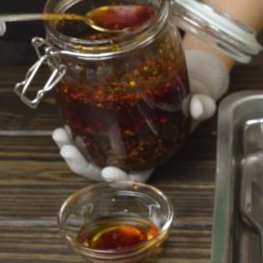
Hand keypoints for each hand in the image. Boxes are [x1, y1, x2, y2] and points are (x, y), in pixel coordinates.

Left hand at [55, 49, 230, 181]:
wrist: (185, 83)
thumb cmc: (192, 96)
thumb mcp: (201, 99)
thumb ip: (202, 105)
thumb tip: (199, 107)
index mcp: (155, 154)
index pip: (138, 176)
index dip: (122, 180)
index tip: (110, 173)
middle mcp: (135, 153)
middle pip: (105, 171)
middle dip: (84, 166)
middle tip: (69, 151)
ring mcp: (119, 143)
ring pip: (91, 158)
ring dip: (72, 152)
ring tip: (59, 137)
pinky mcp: (109, 129)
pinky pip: (87, 141)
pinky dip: (71, 138)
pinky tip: (61, 127)